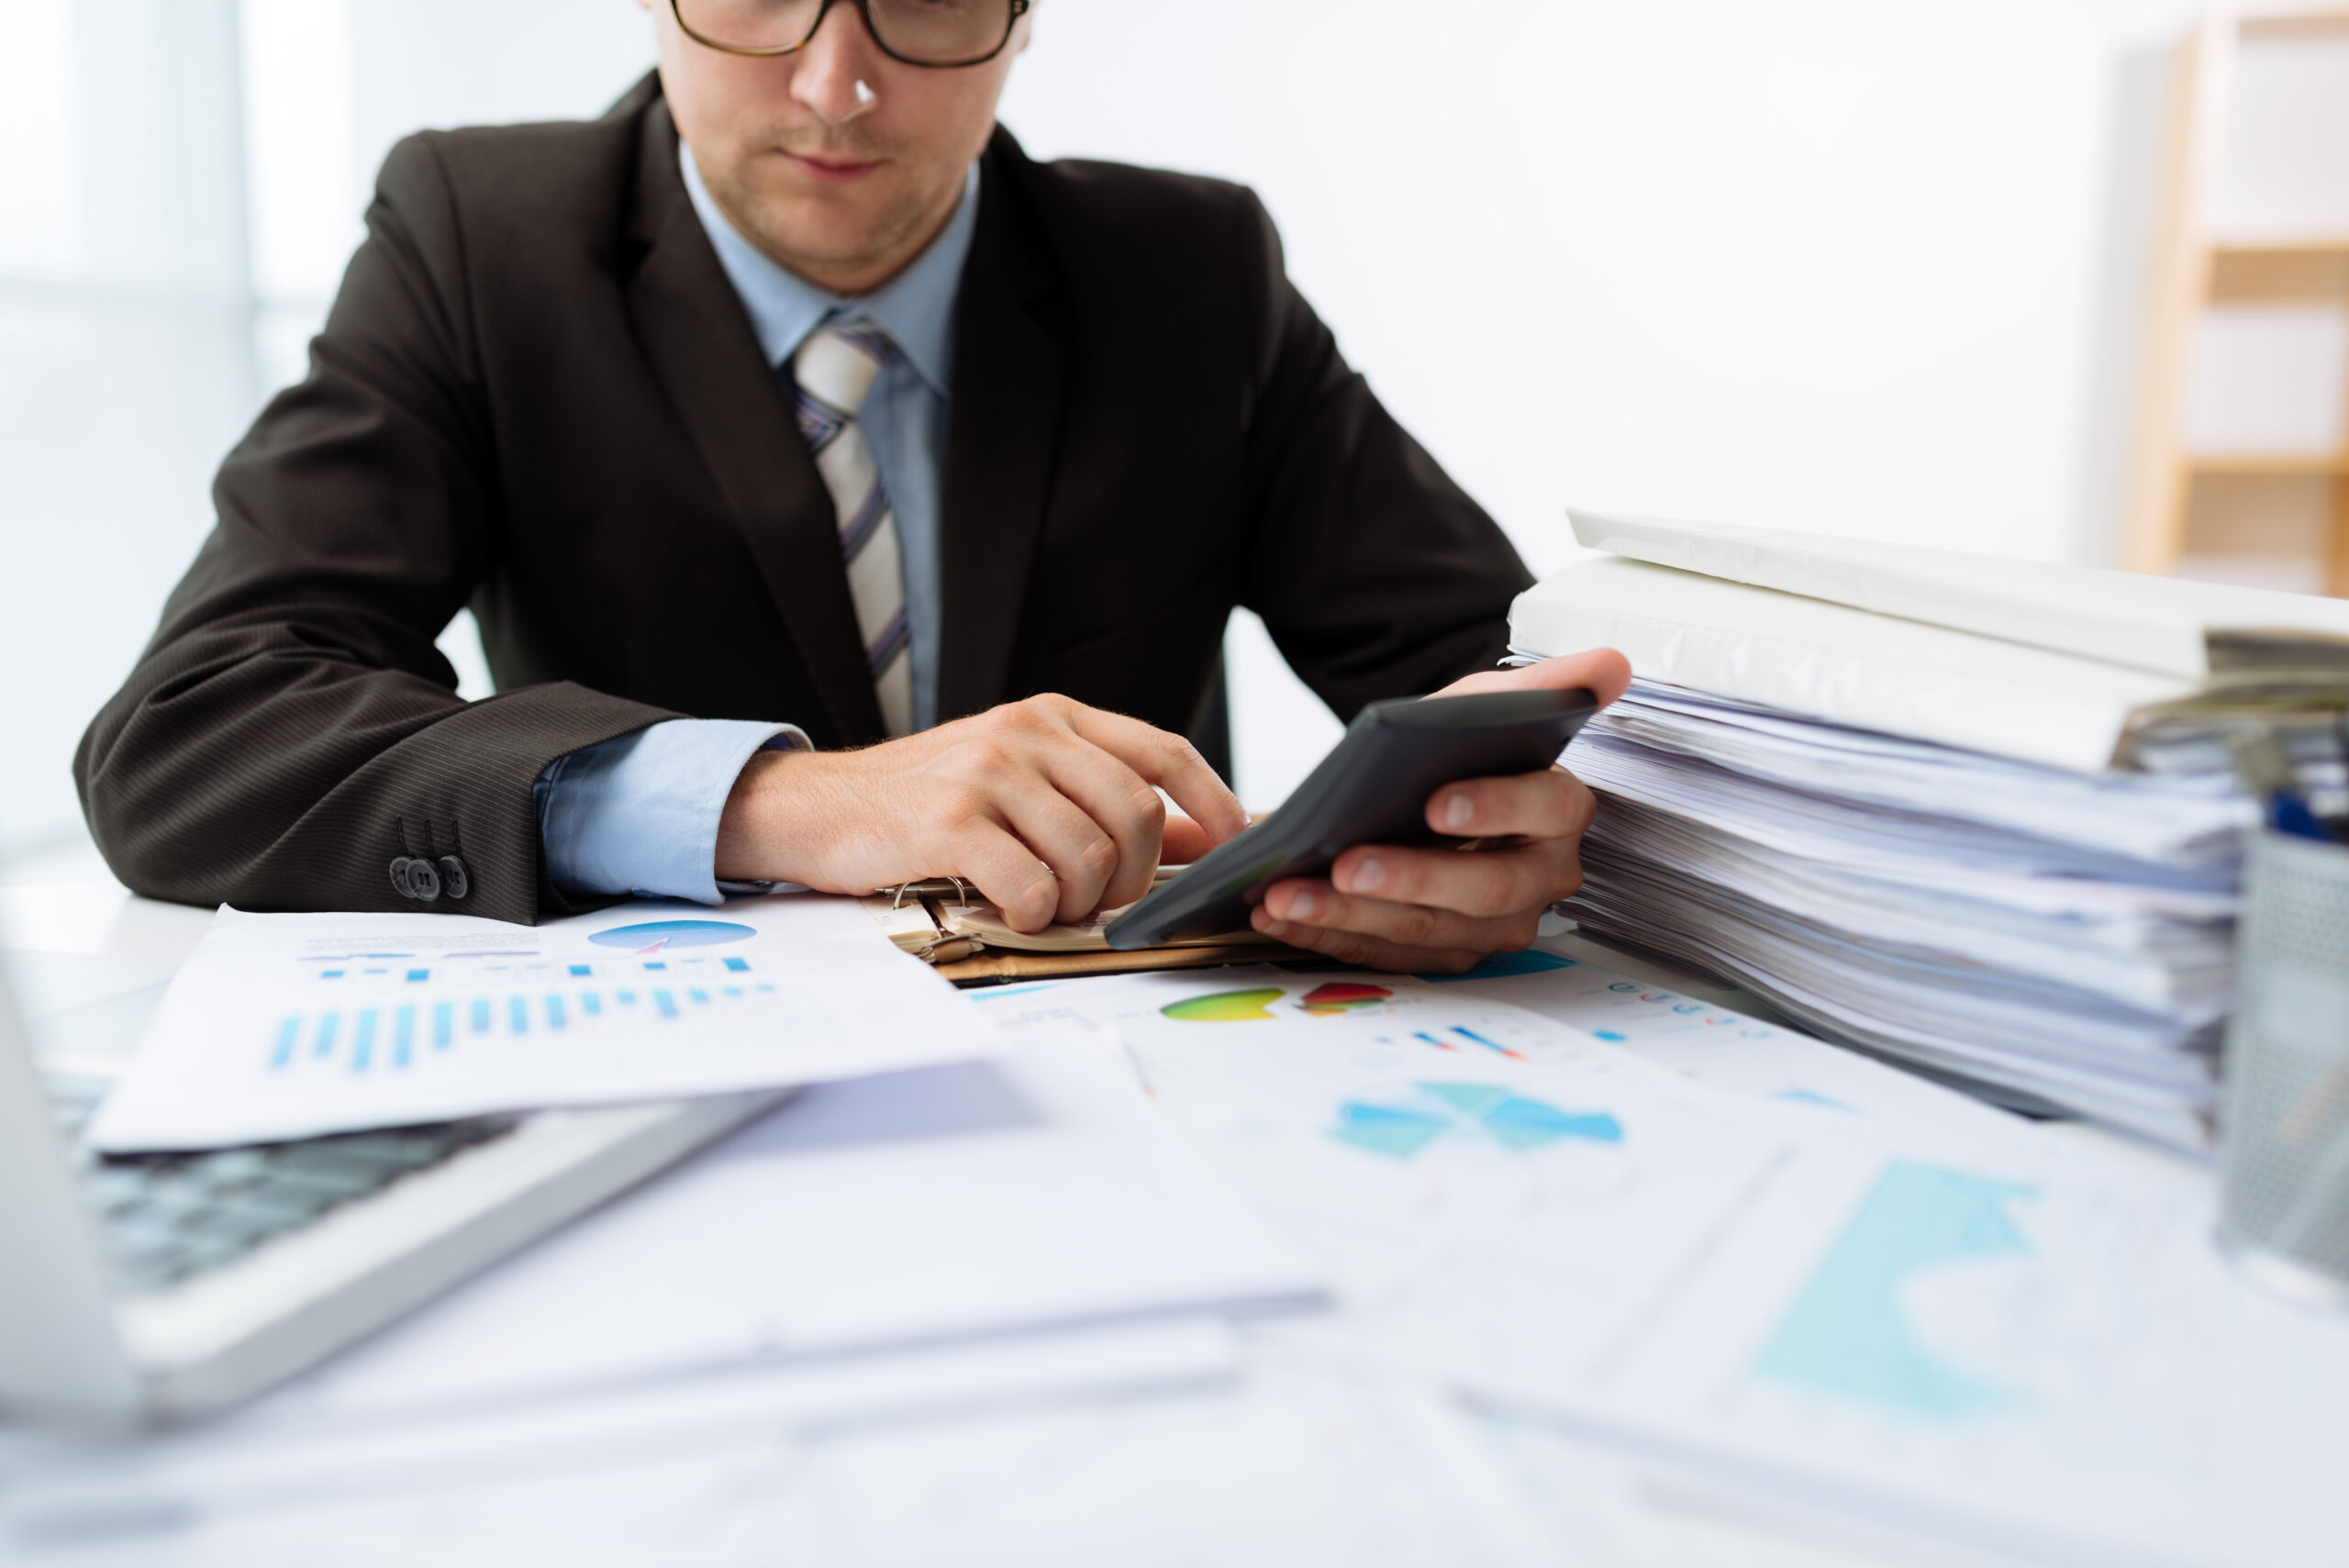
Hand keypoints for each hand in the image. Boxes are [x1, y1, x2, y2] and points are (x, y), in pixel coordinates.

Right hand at [716, 694, 1248, 932]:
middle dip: (1132, 876)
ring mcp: (987, 771)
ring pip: (1089, 856)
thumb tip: (1195, 838)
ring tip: (1039, 903)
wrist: (813, 805)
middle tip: (1098, 900)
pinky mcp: (949, 819)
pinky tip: (1005, 906)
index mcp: (1053, 717)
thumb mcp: (1018, 779)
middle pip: (1137, 813)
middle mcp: (1026, 732)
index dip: (1213, 802)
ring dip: (1077, 902)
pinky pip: (1031, 885)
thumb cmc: (924, 802)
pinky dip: (1032, 913)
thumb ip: (1097, 798)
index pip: (1162, 750)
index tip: (1236, 847)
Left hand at [1248, 649, 1632, 972]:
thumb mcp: (1489, 706)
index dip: (1494, 808)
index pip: (1544, 810)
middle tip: (1345, 864)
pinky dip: (1329, 933)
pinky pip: (1389, 954)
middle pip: (1485, 890)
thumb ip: (1547, 686)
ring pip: (1429, 930)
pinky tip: (1279, 911)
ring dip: (1351, 915)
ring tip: (1285, 893)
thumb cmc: (1458, 751)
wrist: (1418, 793)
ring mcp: (1496, 926)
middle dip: (1410, 878)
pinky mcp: (1448, 953)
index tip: (1436, 802)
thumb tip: (1613, 665)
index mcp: (1560, 811)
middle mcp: (1540, 878)